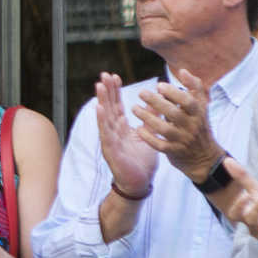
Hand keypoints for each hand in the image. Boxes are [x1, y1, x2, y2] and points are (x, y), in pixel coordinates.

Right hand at [95, 73, 156, 197]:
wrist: (140, 183)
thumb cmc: (142, 161)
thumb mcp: (149, 136)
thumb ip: (151, 120)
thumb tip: (158, 103)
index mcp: (122, 128)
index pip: (117, 106)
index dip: (115, 91)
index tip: (114, 76)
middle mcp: (113, 132)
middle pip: (109, 108)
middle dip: (106, 91)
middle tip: (104, 74)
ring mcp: (110, 140)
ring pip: (104, 117)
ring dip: (101, 100)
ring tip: (99, 85)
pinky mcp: (110, 150)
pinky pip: (105, 133)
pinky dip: (102, 120)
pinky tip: (99, 108)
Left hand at [136, 69, 220, 178]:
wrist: (204, 156)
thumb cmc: (198, 124)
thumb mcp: (201, 106)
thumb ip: (195, 87)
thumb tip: (182, 71)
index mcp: (198, 113)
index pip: (188, 101)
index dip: (174, 93)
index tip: (159, 85)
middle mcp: (192, 126)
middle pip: (174, 114)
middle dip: (156, 102)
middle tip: (141, 92)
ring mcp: (183, 140)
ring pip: (164, 129)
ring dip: (147, 118)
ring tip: (134, 108)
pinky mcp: (174, 152)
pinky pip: (160, 145)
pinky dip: (148, 137)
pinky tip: (138, 129)